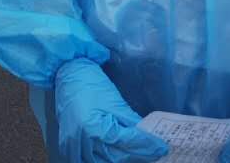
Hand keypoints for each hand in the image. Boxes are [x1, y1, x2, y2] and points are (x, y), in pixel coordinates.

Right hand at [54, 58, 168, 162]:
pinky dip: (106, 160)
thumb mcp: (114, 101)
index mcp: (94, 127)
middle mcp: (82, 141)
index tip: (161, 147)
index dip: (147, 146)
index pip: (127, 142)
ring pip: (105, 162)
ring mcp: (73, 146)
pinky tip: (119, 156)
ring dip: (124, 159)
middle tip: (154, 153)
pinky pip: (89, 161)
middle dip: (139, 156)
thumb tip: (147, 137)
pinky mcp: (69, 147)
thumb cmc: (91, 83)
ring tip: (140, 155)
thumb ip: (130, 122)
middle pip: (117, 157)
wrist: (68, 75)